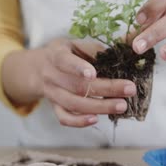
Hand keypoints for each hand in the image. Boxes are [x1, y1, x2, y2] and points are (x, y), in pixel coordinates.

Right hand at [2, 38, 136, 126]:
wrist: (36, 68)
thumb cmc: (64, 53)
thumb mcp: (74, 43)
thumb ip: (94, 49)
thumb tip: (123, 52)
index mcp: (56, 55)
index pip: (65, 62)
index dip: (78, 68)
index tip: (93, 74)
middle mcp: (51, 76)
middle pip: (78, 86)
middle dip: (106, 89)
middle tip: (129, 89)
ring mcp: (52, 94)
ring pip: (74, 104)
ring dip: (100, 107)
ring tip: (122, 106)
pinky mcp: (54, 107)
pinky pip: (64, 118)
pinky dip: (78, 122)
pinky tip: (95, 120)